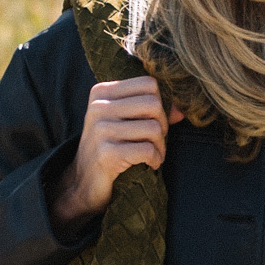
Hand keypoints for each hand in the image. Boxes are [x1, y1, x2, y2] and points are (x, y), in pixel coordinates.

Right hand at [51, 75, 183, 234]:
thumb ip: (149, 111)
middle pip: (153, 104)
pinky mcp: (106, 153)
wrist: (84, 181)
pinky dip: (155, 159)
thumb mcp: (124, 122)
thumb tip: (180, 111)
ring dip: (160, 146)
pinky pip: (147, 150)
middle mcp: (99, 107)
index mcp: (102, 92)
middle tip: (156, 141)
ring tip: (153, 154)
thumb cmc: (109, 147)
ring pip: (154, 128)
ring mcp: (101, 129)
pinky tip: (149, 164)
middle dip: (163, 126)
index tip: (154, 122)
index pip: (148, 84)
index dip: (160, 103)